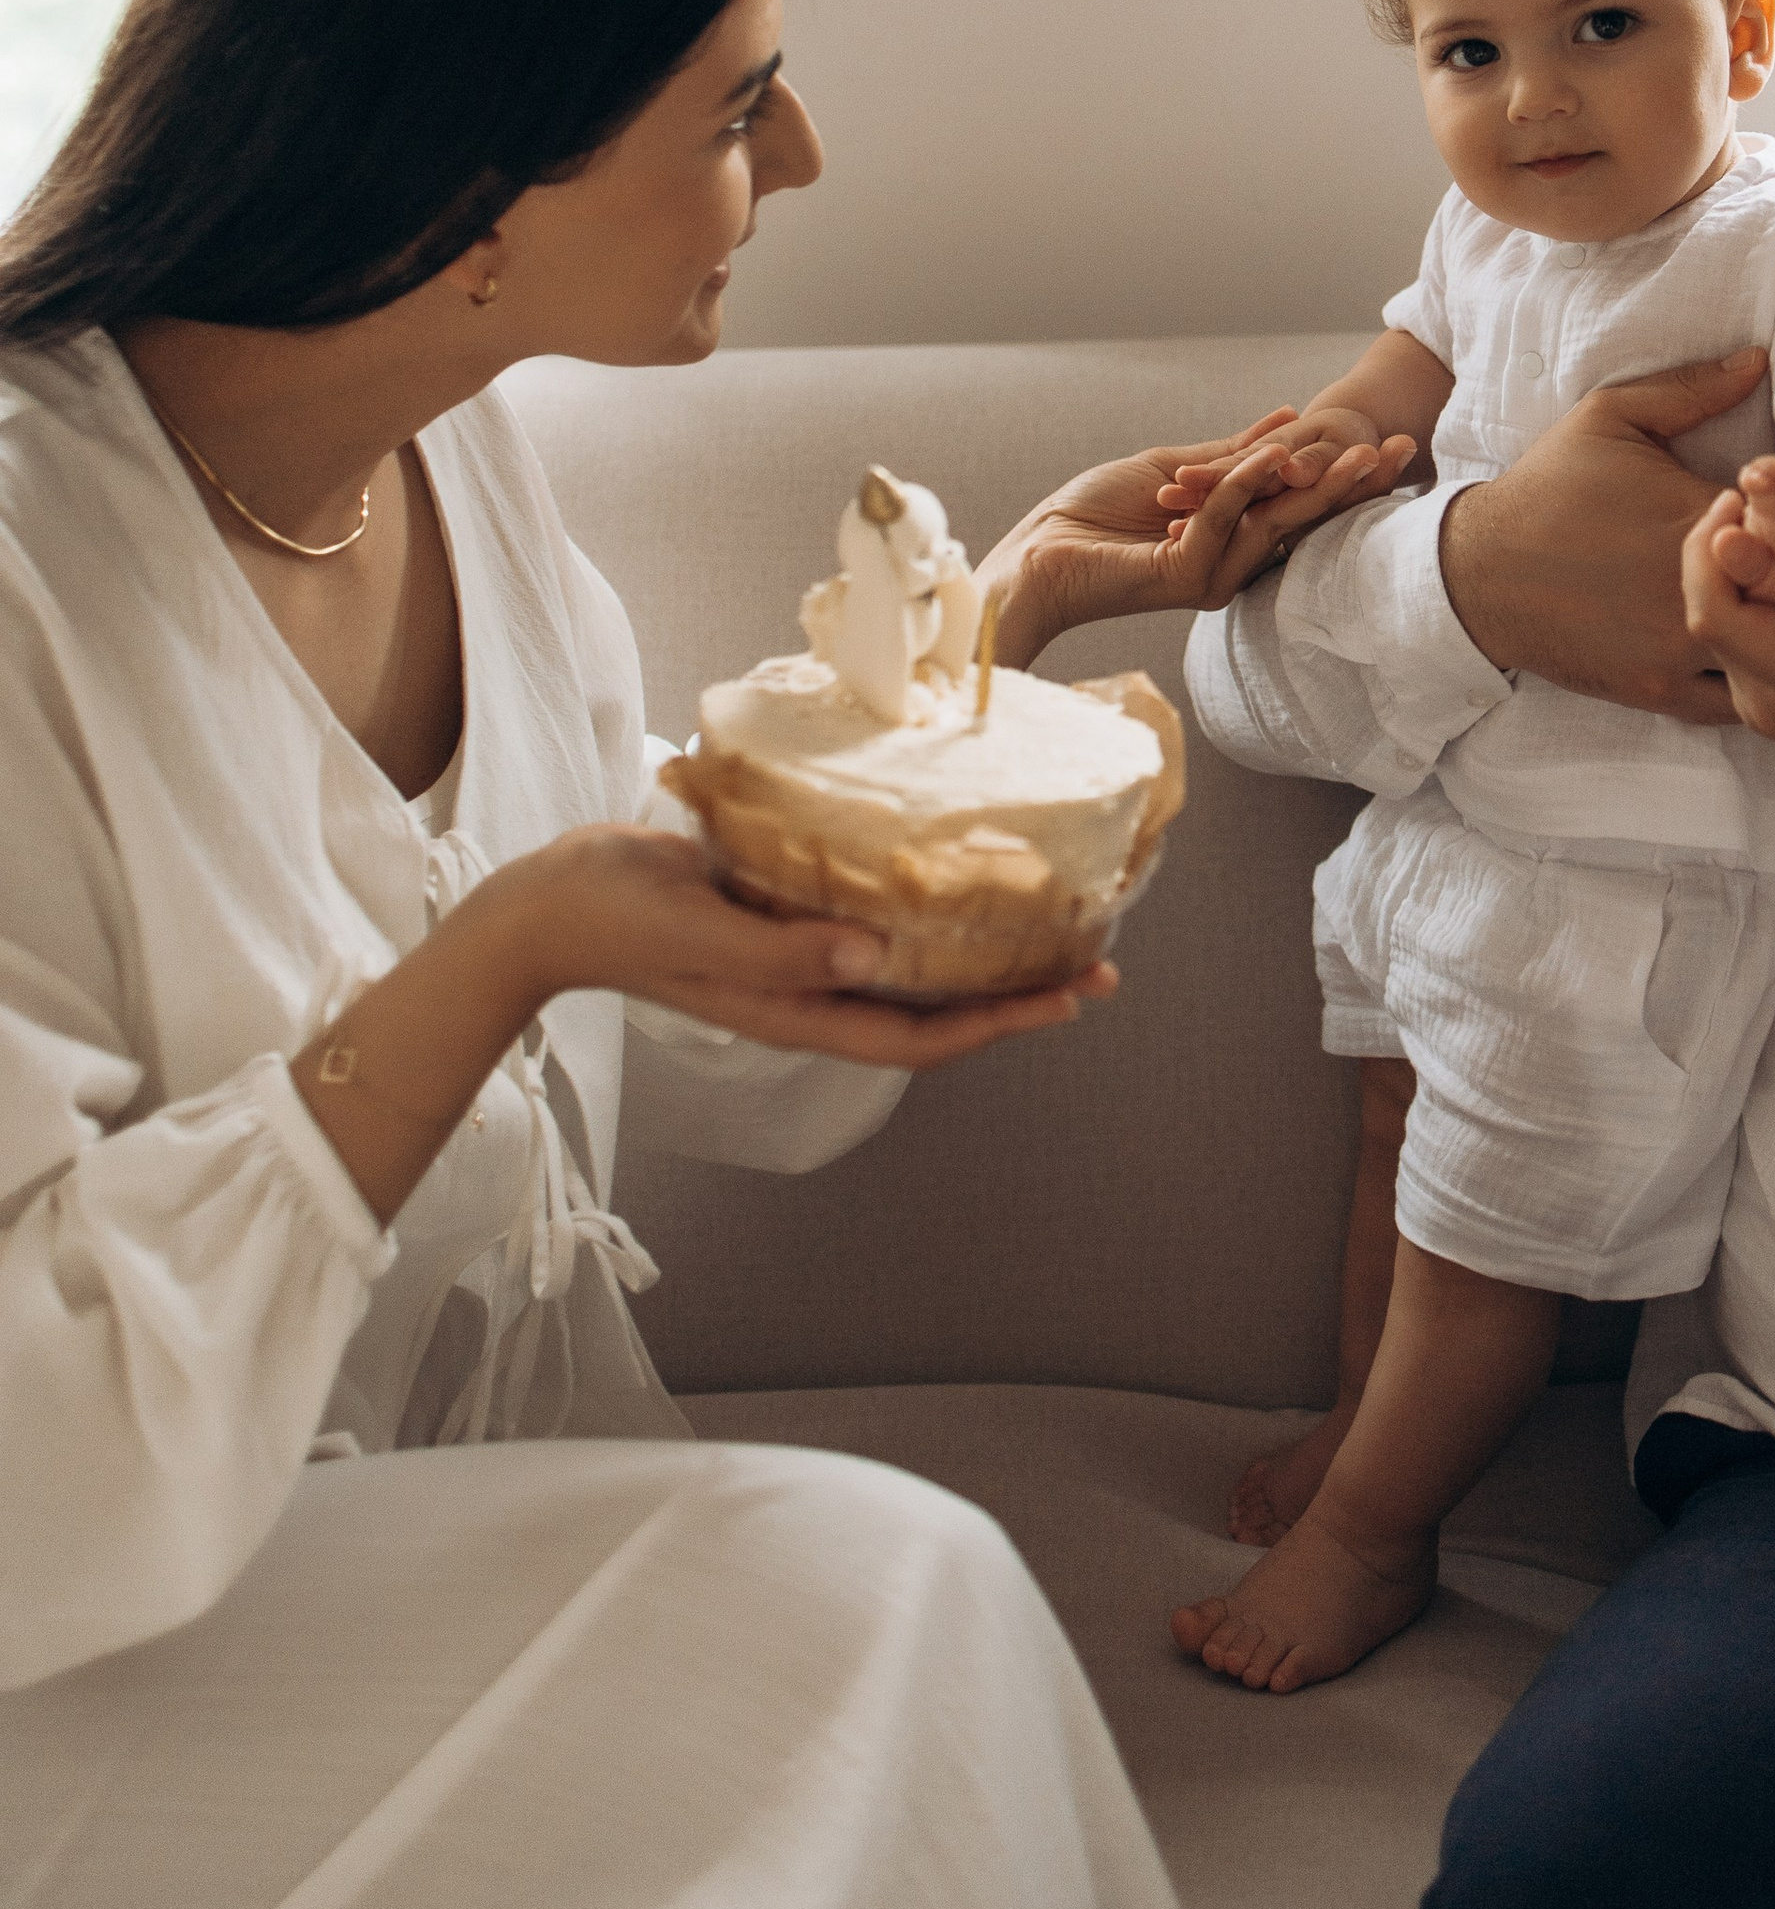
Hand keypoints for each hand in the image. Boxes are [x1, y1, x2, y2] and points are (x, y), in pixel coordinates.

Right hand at [469, 826, 1112, 1066]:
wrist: (546, 902)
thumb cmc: (613, 918)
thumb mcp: (698, 932)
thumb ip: (781, 952)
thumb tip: (872, 959)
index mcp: (795, 1011)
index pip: (920, 1035)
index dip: (1000, 1022)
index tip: (1072, 996)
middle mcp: (808, 991)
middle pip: (932, 1008)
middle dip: (1014, 995)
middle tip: (1094, 961)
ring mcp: (795, 956)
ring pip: (908, 968)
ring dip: (977, 951)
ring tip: (1044, 922)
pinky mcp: (779, 913)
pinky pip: (868, 922)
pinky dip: (919, 908)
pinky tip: (946, 873)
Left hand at [982, 415, 1414, 664]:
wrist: (1039, 555)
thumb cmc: (1092, 516)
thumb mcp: (1175, 471)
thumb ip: (1230, 458)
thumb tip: (1282, 426)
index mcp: (1232, 542)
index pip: (1299, 505)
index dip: (1343, 475)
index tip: (1389, 445)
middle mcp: (1231, 565)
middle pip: (1305, 518)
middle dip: (1356, 483)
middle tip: (1404, 450)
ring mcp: (1212, 575)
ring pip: (1280, 524)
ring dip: (1322, 485)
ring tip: (1366, 454)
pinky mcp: (1185, 577)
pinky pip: (1225, 522)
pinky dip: (1244, 484)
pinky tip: (1270, 454)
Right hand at [1436, 351, 1769, 725]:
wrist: (1481, 570)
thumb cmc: (1549, 486)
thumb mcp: (1612, 418)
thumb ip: (1691, 390)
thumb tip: (1759, 360)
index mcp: (1697, 518)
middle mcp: (1697, 588)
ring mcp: (1680, 646)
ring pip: (1771, 653)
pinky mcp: (1659, 689)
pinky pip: (1732, 702)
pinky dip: (1752, 684)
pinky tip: (1759, 662)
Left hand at [1680, 493, 1774, 785]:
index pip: (1714, 614)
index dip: (1709, 546)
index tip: (1734, 497)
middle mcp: (1772, 706)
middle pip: (1710, 615)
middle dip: (1719, 543)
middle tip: (1741, 490)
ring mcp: (1767, 711)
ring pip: (1721, 627)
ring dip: (1732, 565)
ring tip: (1753, 508)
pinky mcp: (1773, 705)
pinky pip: (1742, 641)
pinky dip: (1750, 592)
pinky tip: (1771, 550)